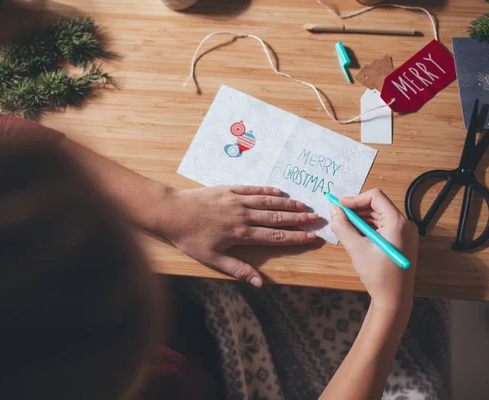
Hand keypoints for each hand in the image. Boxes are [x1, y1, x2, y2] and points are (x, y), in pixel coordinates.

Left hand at [161, 185, 318, 286]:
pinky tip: (279, 191)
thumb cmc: (189, 238)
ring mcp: (237, 200)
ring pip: (267, 202)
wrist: (171, 211)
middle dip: (298, 219)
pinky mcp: (229, 189)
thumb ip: (237, 269)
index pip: (275, 237)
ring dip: (287, 204)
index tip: (311, 237)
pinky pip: (252, 189)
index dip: (295, 238)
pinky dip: (267, 190)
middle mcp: (243, 215)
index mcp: (241, 234)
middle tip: (316, 219)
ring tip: (304, 205)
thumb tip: (259, 283)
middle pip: (276, 217)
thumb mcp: (211, 259)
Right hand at [329, 189, 418, 318]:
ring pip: (379, 217)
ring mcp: (405, 234)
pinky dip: (368, 228)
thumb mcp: (356, 248)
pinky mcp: (402, 243)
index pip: (376, 197)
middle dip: (356, 210)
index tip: (339, 206)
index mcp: (397, 222)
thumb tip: (334, 210)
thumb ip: (343, 226)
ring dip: (361, 219)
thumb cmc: (378, 274)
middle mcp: (405, 225)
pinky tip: (356, 237)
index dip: (355, 199)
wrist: (394, 299)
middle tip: (339, 217)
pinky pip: (383, 227)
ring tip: (344, 228)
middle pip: (378, 206)